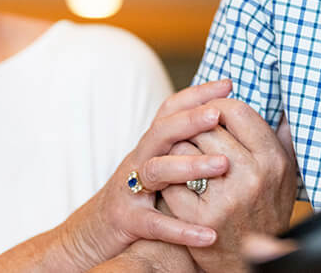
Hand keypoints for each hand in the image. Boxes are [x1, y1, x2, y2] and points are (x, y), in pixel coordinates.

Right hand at [69, 80, 233, 266]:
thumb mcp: (157, 162)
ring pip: (157, 170)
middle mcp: (138, 160)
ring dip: (190, 165)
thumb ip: (181, 144)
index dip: (197, 94)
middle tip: (217, 114)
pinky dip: (181, 229)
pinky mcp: (128, 221)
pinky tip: (209, 235)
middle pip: (161, 132)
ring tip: (223, 165)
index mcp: (150, 144)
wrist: (93, 232)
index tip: (227, 84)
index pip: (170, 109)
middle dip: (190, 120)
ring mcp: (130, 190)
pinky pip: (155, 224)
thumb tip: (224, 123)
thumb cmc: (138, 195)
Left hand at [161, 102, 298, 272]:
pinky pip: (172, 178)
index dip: (218, 106)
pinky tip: (174, 179)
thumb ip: (284, 139)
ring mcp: (225, 197)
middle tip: (193, 134)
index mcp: (272, 160)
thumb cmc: (265, 212)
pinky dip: (168, 176)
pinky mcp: (199, 217)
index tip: (212, 112)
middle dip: (196, 127)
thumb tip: (285, 107)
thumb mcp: (285, 175)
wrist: (247, 262)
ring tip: (182, 153)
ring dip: (179, 147)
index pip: (237, 110)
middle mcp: (252, 176)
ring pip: (186, 147)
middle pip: (208, 126)